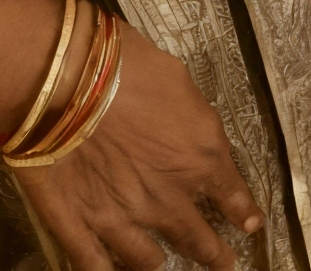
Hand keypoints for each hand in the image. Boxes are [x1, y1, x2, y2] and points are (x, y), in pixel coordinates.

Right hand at [19, 23, 264, 270]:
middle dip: (214, 255)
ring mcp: (124, 220)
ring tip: (159, 265)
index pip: (232, 195)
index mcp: (199, 157)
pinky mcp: (80, 227)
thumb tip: (188, 123)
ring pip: (149, 262)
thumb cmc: (119, 60)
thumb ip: (188, 112)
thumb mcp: (173, 75)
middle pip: (199, 240)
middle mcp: (168, 199)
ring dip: (157, 263)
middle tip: (223, 264)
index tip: (250, 224)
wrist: (60, 79)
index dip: (243, 212)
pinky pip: (96, 267)